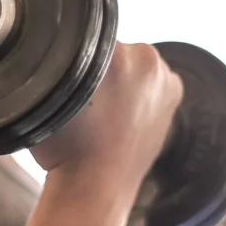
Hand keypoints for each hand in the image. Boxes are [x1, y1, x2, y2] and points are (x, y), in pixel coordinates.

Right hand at [31, 42, 182, 187]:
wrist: (94, 188)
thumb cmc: (66, 145)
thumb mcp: (51, 89)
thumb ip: (62, 60)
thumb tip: (63, 48)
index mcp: (118, 50)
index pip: (92, 38)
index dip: (77, 57)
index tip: (70, 78)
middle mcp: (148, 58)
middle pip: (116, 49)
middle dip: (103, 68)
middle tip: (87, 99)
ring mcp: (166, 79)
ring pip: (135, 66)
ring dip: (123, 80)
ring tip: (105, 112)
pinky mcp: (174, 97)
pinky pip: (151, 82)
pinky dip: (140, 93)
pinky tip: (123, 115)